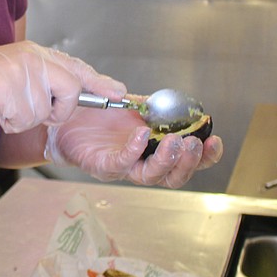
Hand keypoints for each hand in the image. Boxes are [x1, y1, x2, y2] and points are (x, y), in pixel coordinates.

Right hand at [0, 41, 124, 146]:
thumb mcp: (15, 74)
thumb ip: (43, 79)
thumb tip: (75, 93)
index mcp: (35, 54)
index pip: (76, 66)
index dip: (100, 82)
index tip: (120, 93)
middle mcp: (31, 58)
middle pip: (71, 88)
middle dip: (60, 110)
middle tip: (38, 112)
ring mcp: (19, 71)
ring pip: (44, 111)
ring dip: (25, 119)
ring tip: (4, 107)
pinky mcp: (5, 88)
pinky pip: (24, 118)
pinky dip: (10, 123)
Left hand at [44, 109, 223, 188]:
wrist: (60, 113)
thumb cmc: (93, 110)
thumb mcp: (127, 100)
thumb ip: (148, 103)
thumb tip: (171, 102)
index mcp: (153, 145)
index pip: (186, 158)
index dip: (204, 154)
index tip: (215, 140)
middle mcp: (141, 160)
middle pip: (173, 175)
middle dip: (189, 162)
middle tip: (195, 144)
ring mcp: (122, 166)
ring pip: (152, 176)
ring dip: (167, 160)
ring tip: (175, 142)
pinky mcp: (101, 165)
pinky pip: (122, 163)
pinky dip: (134, 150)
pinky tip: (142, 134)